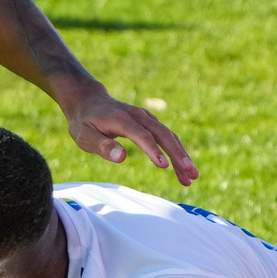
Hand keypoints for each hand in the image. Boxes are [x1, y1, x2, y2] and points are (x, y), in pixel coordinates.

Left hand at [61, 87, 197, 186]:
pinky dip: (177, 152)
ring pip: (169, 136)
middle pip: (163, 134)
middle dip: (178, 154)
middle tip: (191, 174)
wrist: (88, 100)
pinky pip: (167, 137)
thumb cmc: (84, 122)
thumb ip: (101, 145)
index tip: (164, 166)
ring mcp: (147, 118)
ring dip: (182, 156)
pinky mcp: (150, 123)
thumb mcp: (84, 135)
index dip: (153, 150)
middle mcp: (139, 116)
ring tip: (192, 177)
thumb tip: (121, 157)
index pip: (141, 135)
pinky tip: (183, 170)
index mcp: (122, 119)